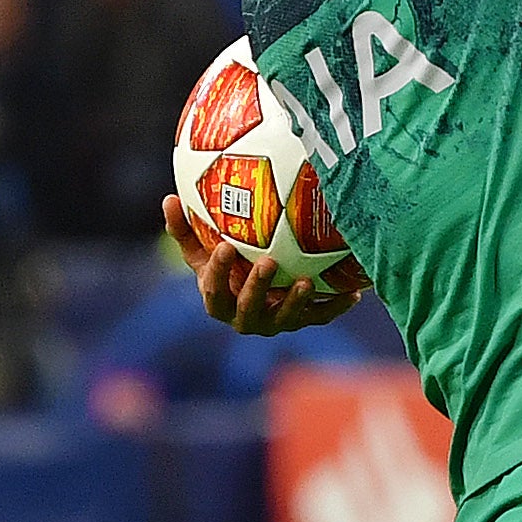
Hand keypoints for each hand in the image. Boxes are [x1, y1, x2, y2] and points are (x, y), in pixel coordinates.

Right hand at [163, 196, 363, 336]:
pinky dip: (334, 307)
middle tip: (266, 262)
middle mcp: (245, 318)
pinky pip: (318, 317)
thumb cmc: (226, 264)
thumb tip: (168, 198)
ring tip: (304, 282)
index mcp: (219, 300)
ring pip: (283, 319)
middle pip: (248, 310)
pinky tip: (353, 295)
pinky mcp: (300, 321)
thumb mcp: (201, 249)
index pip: (214, 291)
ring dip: (294, 303)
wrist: (254, 290)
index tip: (225, 246)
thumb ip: (184, 230)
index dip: (218, 272)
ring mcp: (274, 322)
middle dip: (257, 289)